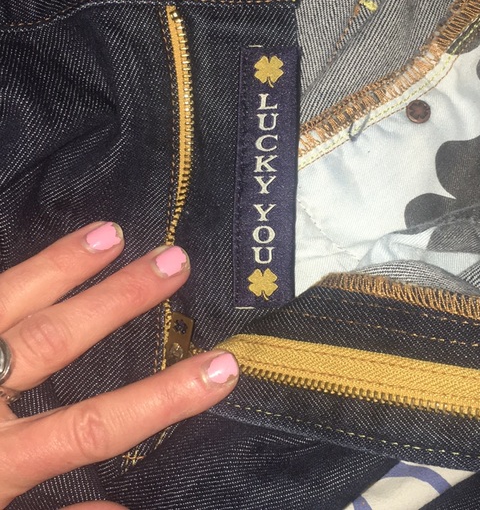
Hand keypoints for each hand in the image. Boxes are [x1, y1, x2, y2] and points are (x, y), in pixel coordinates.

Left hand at [0, 223, 238, 507]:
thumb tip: (126, 509)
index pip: (94, 426)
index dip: (164, 398)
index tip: (222, 367)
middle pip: (52, 341)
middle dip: (118, 299)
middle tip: (172, 259)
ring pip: (2, 302)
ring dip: (58, 266)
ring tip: (109, 233)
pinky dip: (4, 273)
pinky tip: (25, 257)